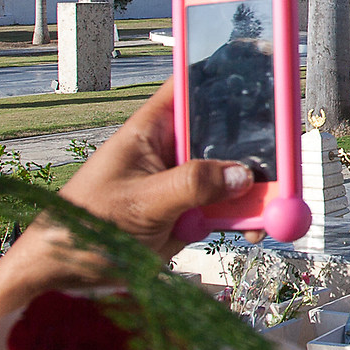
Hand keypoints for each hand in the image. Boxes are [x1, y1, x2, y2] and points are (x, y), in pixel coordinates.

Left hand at [0, 82, 254, 328]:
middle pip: (224, 135)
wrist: (63, 279)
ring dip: (255, 189)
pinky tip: (256, 228)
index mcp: (150, 130)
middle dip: (255, 144)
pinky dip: (245, 219)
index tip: (265, 70)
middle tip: (285, 155)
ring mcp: (180, 186)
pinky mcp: (188, 218)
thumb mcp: (140, 202)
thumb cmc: (82, 229)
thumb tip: (242, 175)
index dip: (225, 74)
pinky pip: (227, 211)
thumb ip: (192, 185)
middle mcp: (169, 152)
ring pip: (231, 176)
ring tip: (276, 202)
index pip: (191, 87)